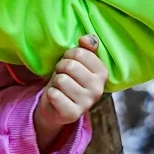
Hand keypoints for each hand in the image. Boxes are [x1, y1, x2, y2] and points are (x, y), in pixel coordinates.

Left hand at [34, 35, 106, 152]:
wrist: (56, 105)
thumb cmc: (68, 78)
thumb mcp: (77, 61)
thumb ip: (85, 48)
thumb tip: (87, 39)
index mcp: (102, 72)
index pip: (80, 52)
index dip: (69, 55)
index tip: (70, 62)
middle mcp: (98, 89)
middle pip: (70, 65)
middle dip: (61, 68)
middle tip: (63, 75)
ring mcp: (87, 103)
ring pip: (61, 80)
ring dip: (56, 82)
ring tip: (60, 86)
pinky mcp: (73, 114)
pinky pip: (54, 95)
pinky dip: (51, 94)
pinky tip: (56, 98)